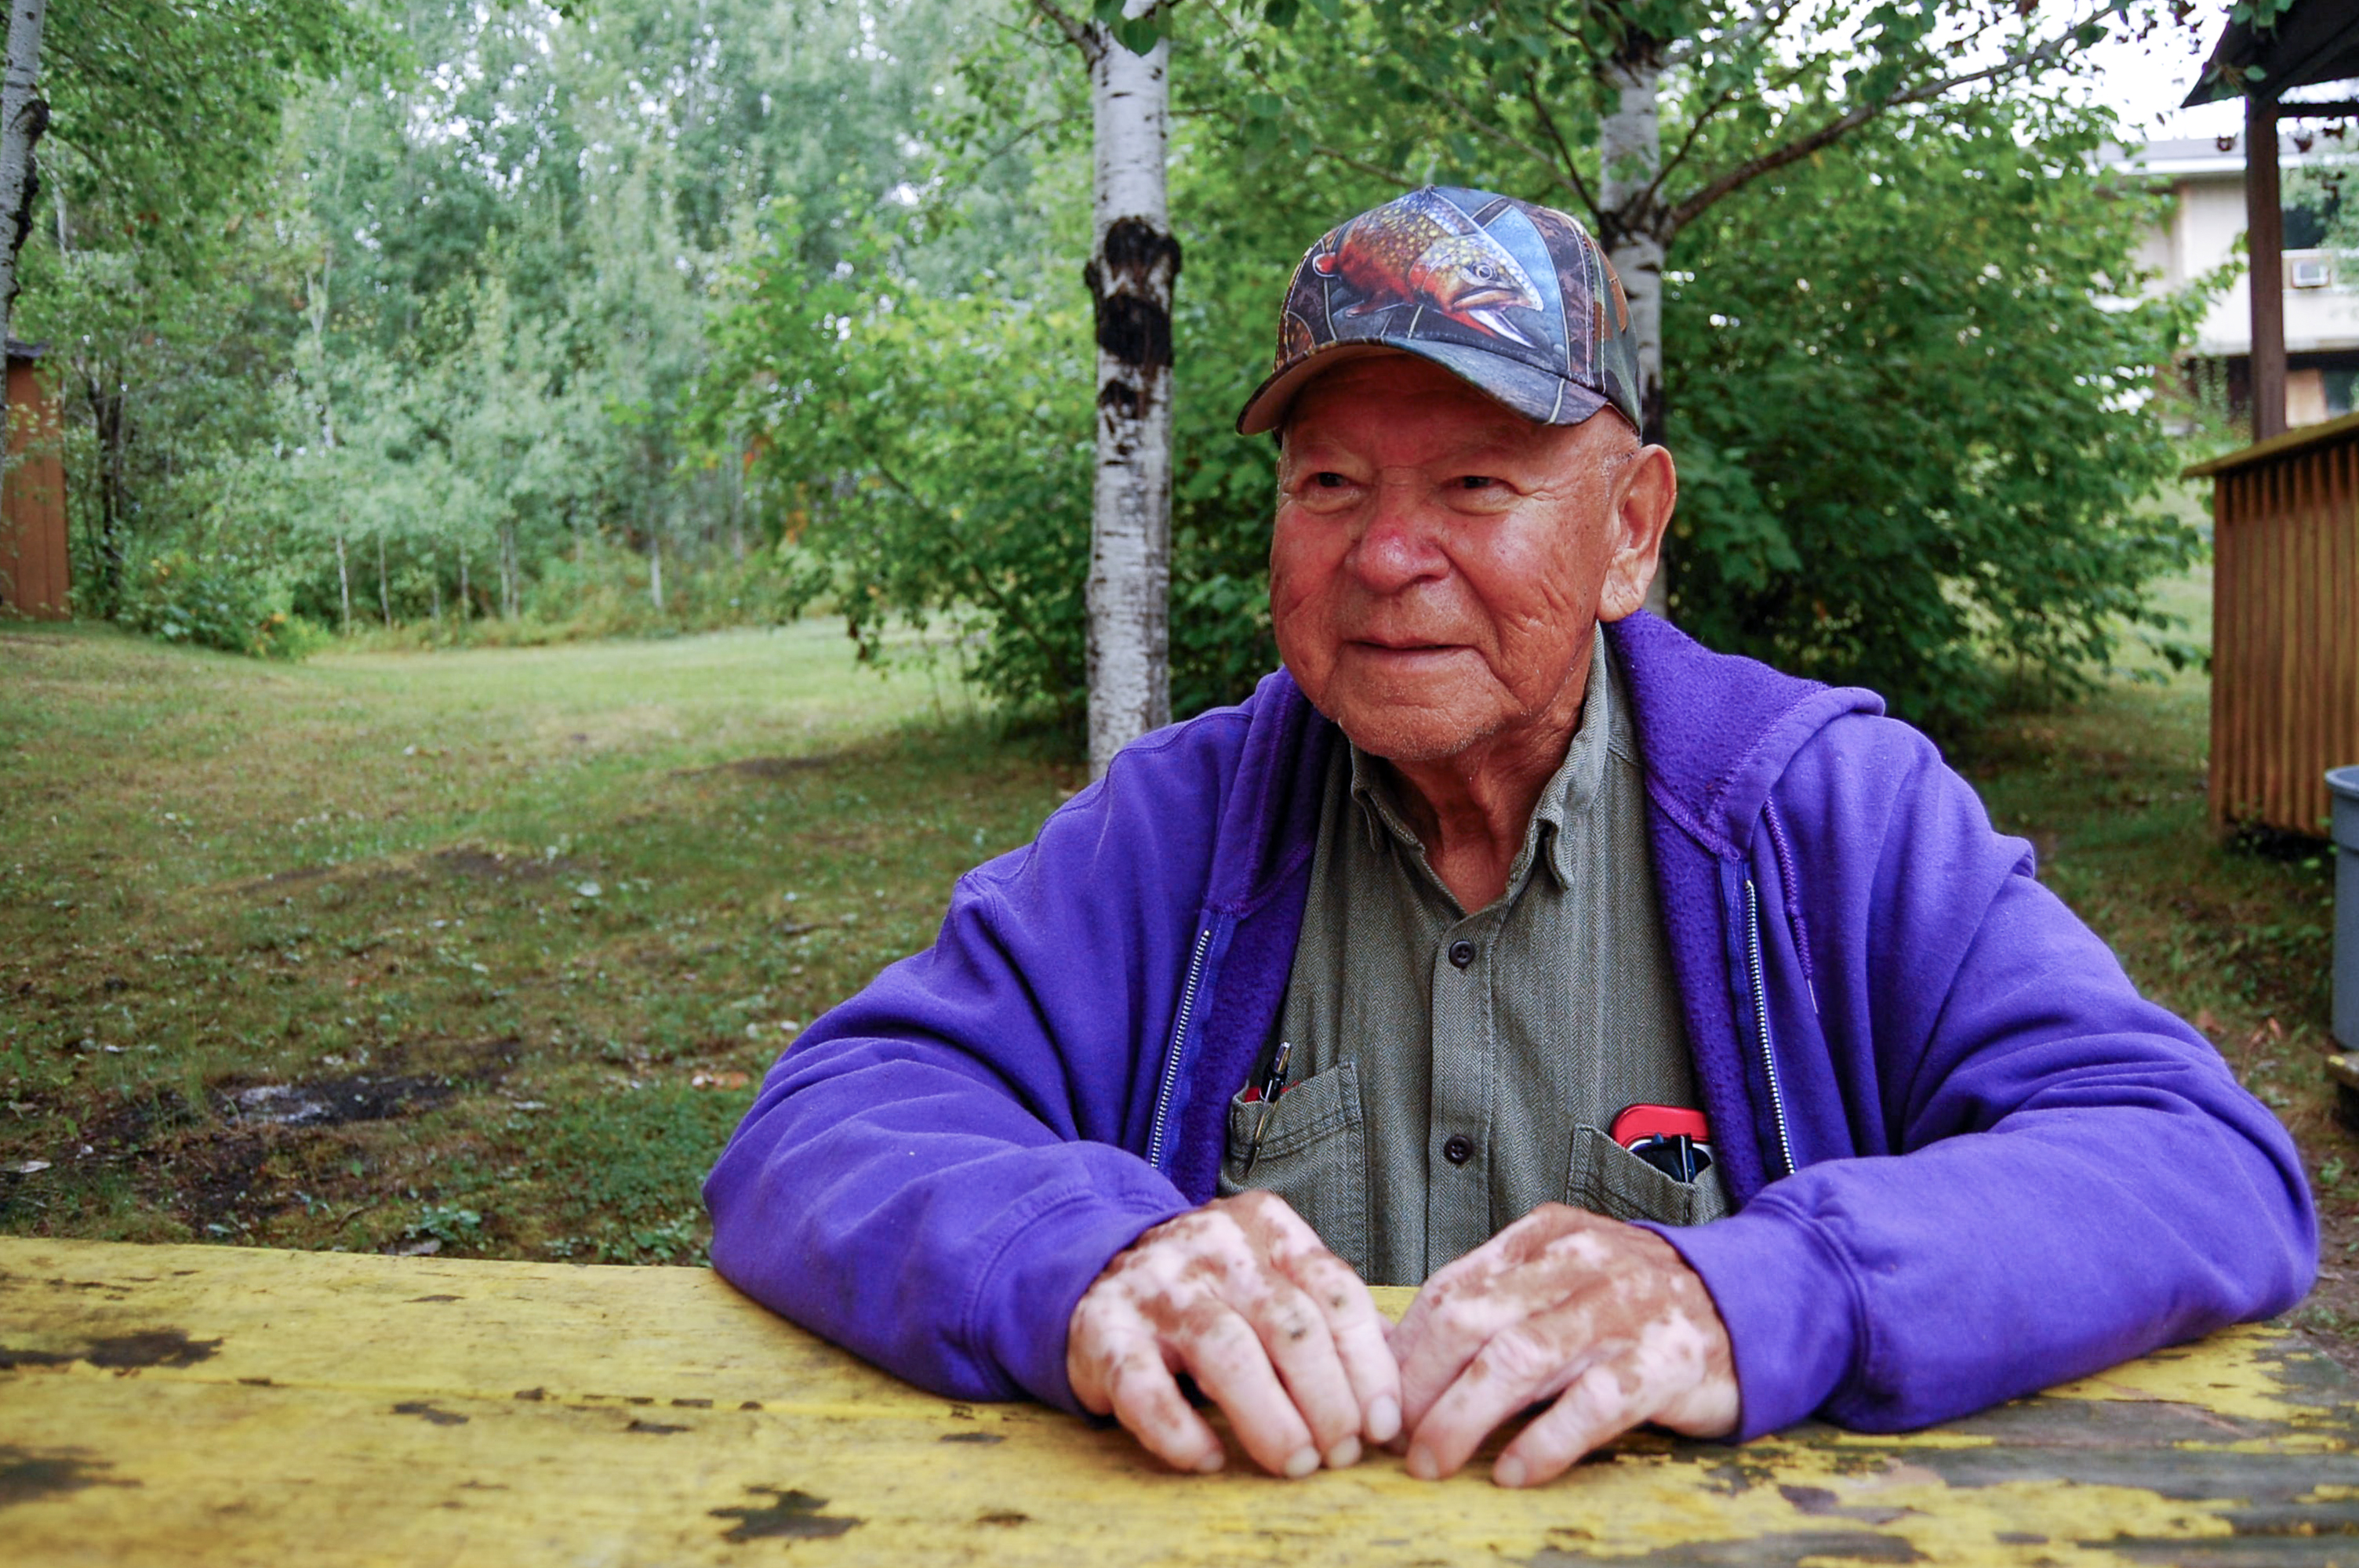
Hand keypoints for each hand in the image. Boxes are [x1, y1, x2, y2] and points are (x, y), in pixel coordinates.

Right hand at [1066, 1190, 1402, 1477]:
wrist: (1098, 1266)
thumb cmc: (1213, 1290)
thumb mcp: (1274, 1280)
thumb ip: (1331, 1320)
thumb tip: (1401, 1393)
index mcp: (1266, 1228)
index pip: (1335, 1293)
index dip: (1368, 1366)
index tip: (1383, 1425)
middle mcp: (1213, 1247)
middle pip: (1290, 1325)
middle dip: (1328, 1400)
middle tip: (1340, 1454)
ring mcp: (1155, 1284)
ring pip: (1227, 1351)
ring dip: (1270, 1419)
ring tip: (1296, 1462)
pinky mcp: (1102, 1327)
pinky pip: (1143, 1385)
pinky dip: (1179, 1431)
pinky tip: (1208, 1459)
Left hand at [1390, 1203, 1737, 1487]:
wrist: (1753, 1301)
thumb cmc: (1636, 1301)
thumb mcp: (1564, 1277)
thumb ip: (1495, 1302)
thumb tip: (1396, 1351)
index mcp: (1545, 1236)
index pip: (1451, 1289)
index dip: (1403, 1350)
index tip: (1376, 1399)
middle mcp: (1580, 1262)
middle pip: (1472, 1321)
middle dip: (1420, 1385)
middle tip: (1395, 1440)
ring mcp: (1625, 1308)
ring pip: (1519, 1358)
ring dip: (1463, 1417)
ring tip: (1434, 1461)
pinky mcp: (1666, 1359)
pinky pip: (1593, 1403)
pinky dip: (1545, 1442)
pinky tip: (1512, 1471)